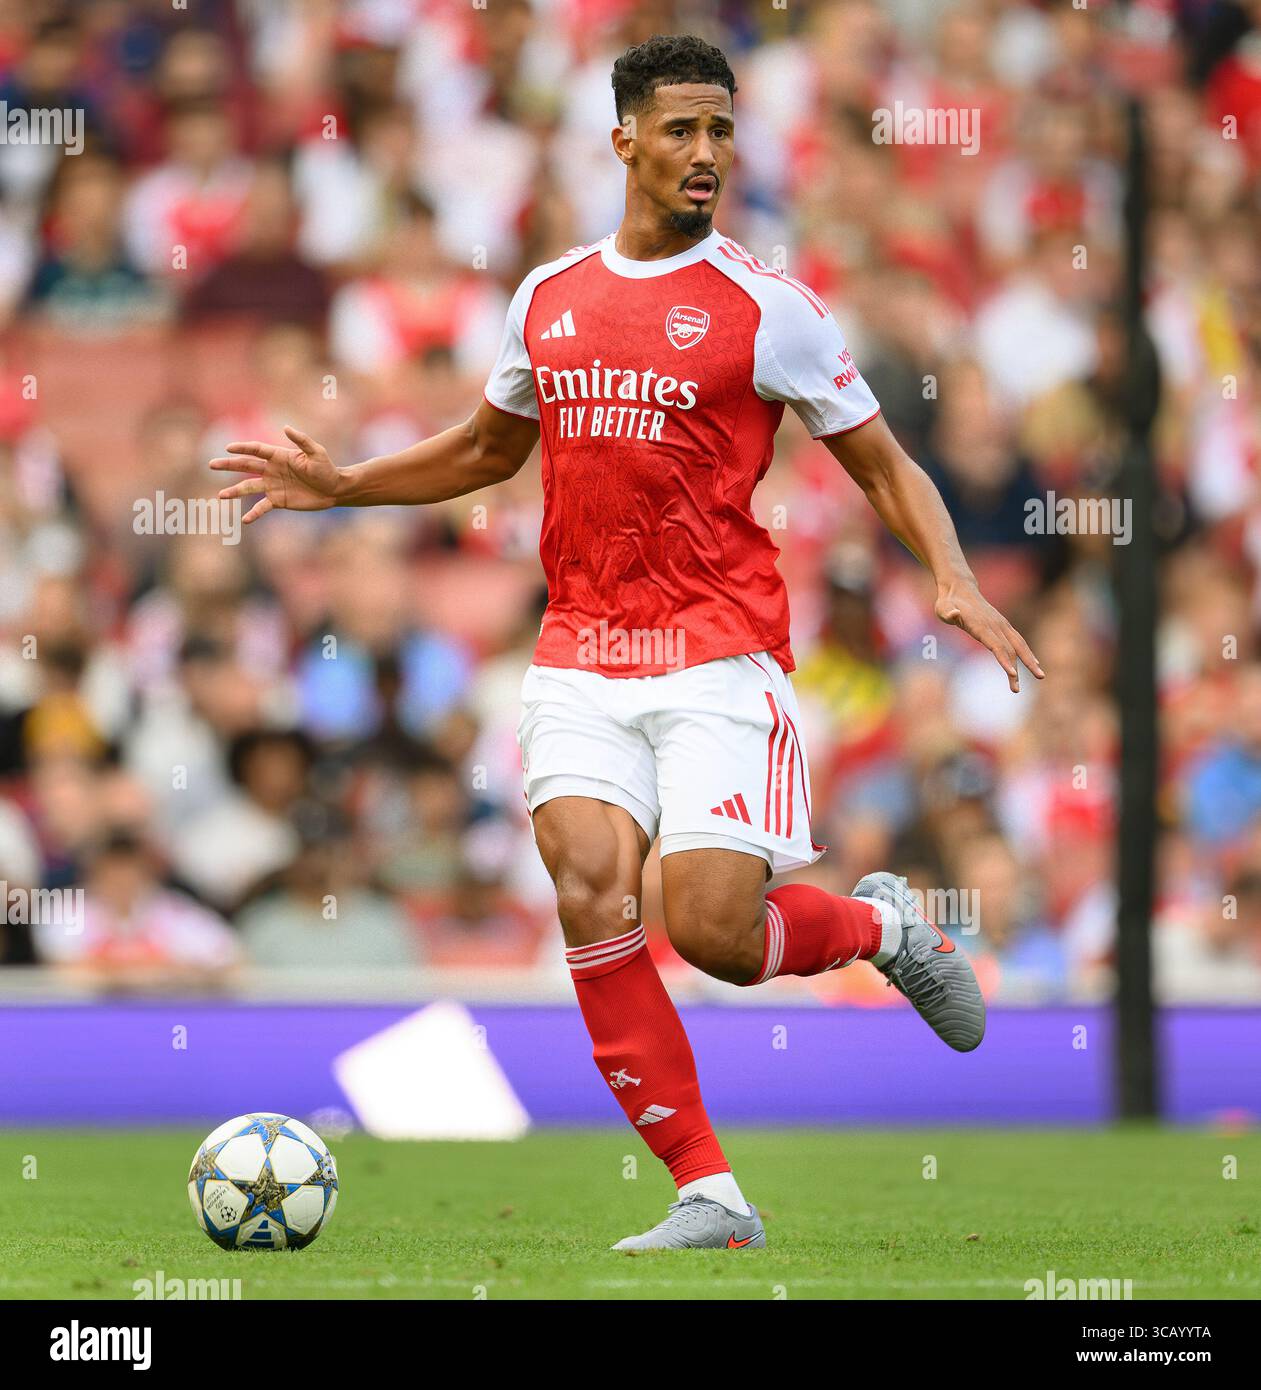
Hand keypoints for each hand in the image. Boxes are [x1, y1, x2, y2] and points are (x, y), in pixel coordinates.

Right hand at [208, 426, 341, 524]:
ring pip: (249, 487)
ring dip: (234, 491)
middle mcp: (272, 470)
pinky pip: (262, 507)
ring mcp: (273, 486)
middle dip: (228, 465)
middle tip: (211, 464)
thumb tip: (285, 427)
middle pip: (246, 466)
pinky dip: (253, 513)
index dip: (242, 448)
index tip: (228, 448)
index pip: (256, 450)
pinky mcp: (278, 501)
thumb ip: (302, 440)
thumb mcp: (316, 453)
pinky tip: (244, 520)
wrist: (334, 490)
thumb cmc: (327, 469)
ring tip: (221, 496)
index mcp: (279, 456)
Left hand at [935, 580, 1044, 692]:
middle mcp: (995, 625)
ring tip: (1040, 676)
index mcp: (981, 625)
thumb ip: (948, 612)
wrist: (961, 588)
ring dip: (1029, 661)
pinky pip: (1018, 641)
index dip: (1003, 659)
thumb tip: (954, 614)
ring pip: (1018, 645)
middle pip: (1009, 649)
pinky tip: (1034, 664)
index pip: (995, 644)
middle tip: (1017, 689)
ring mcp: (1001, 624)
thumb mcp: (943, 607)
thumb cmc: (948, 602)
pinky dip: (1027, 652)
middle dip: (1015, 670)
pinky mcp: (1003, 625)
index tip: (1012, 674)